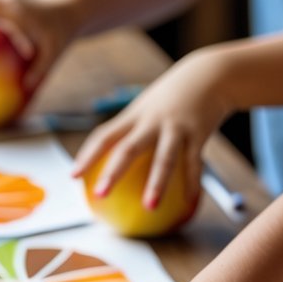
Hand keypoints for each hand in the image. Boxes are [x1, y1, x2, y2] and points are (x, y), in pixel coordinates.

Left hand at [72, 48, 231, 205]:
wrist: (209, 74)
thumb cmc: (174, 99)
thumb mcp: (150, 109)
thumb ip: (136, 132)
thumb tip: (120, 168)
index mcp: (134, 116)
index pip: (104, 136)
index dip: (87, 156)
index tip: (73, 176)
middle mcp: (151, 121)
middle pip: (127, 148)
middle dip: (112, 171)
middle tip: (100, 195)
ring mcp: (175, 126)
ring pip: (163, 158)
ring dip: (156, 183)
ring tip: (149, 207)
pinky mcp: (198, 132)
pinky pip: (194, 163)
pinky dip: (192, 184)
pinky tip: (189, 204)